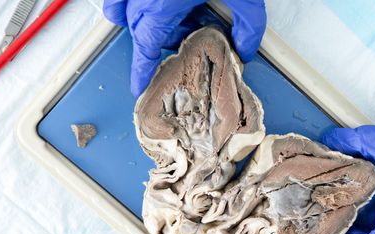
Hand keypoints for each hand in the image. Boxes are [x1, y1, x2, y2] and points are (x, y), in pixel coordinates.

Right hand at [103, 0, 265, 96]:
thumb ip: (248, 28)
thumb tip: (244, 49)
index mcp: (163, 3)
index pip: (145, 47)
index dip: (141, 69)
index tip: (139, 85)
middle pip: (142, 29)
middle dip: (163, 37)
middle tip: (191, 29)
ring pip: (126, 9)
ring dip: (146, 17)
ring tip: (175, 10)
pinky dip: (130, 0)